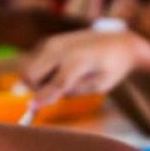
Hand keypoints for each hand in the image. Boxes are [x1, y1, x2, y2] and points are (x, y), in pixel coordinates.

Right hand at [21, 29, 141, 105]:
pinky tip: (62, 72)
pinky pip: (36, 63)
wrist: (119, 42)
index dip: (43, 98)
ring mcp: (54, 42)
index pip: (56, 84)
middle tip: (53, 96)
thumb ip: (74, 91)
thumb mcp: (99, 85)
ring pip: (30, 69)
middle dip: (35, 89)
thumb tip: (48, 97)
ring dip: (39, 81)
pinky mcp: (51, 42)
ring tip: (65, 81)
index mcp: (79, 60)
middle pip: (32, 73)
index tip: (30, 109)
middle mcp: (62, 48)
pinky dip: (43, 73)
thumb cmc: (112, 67)